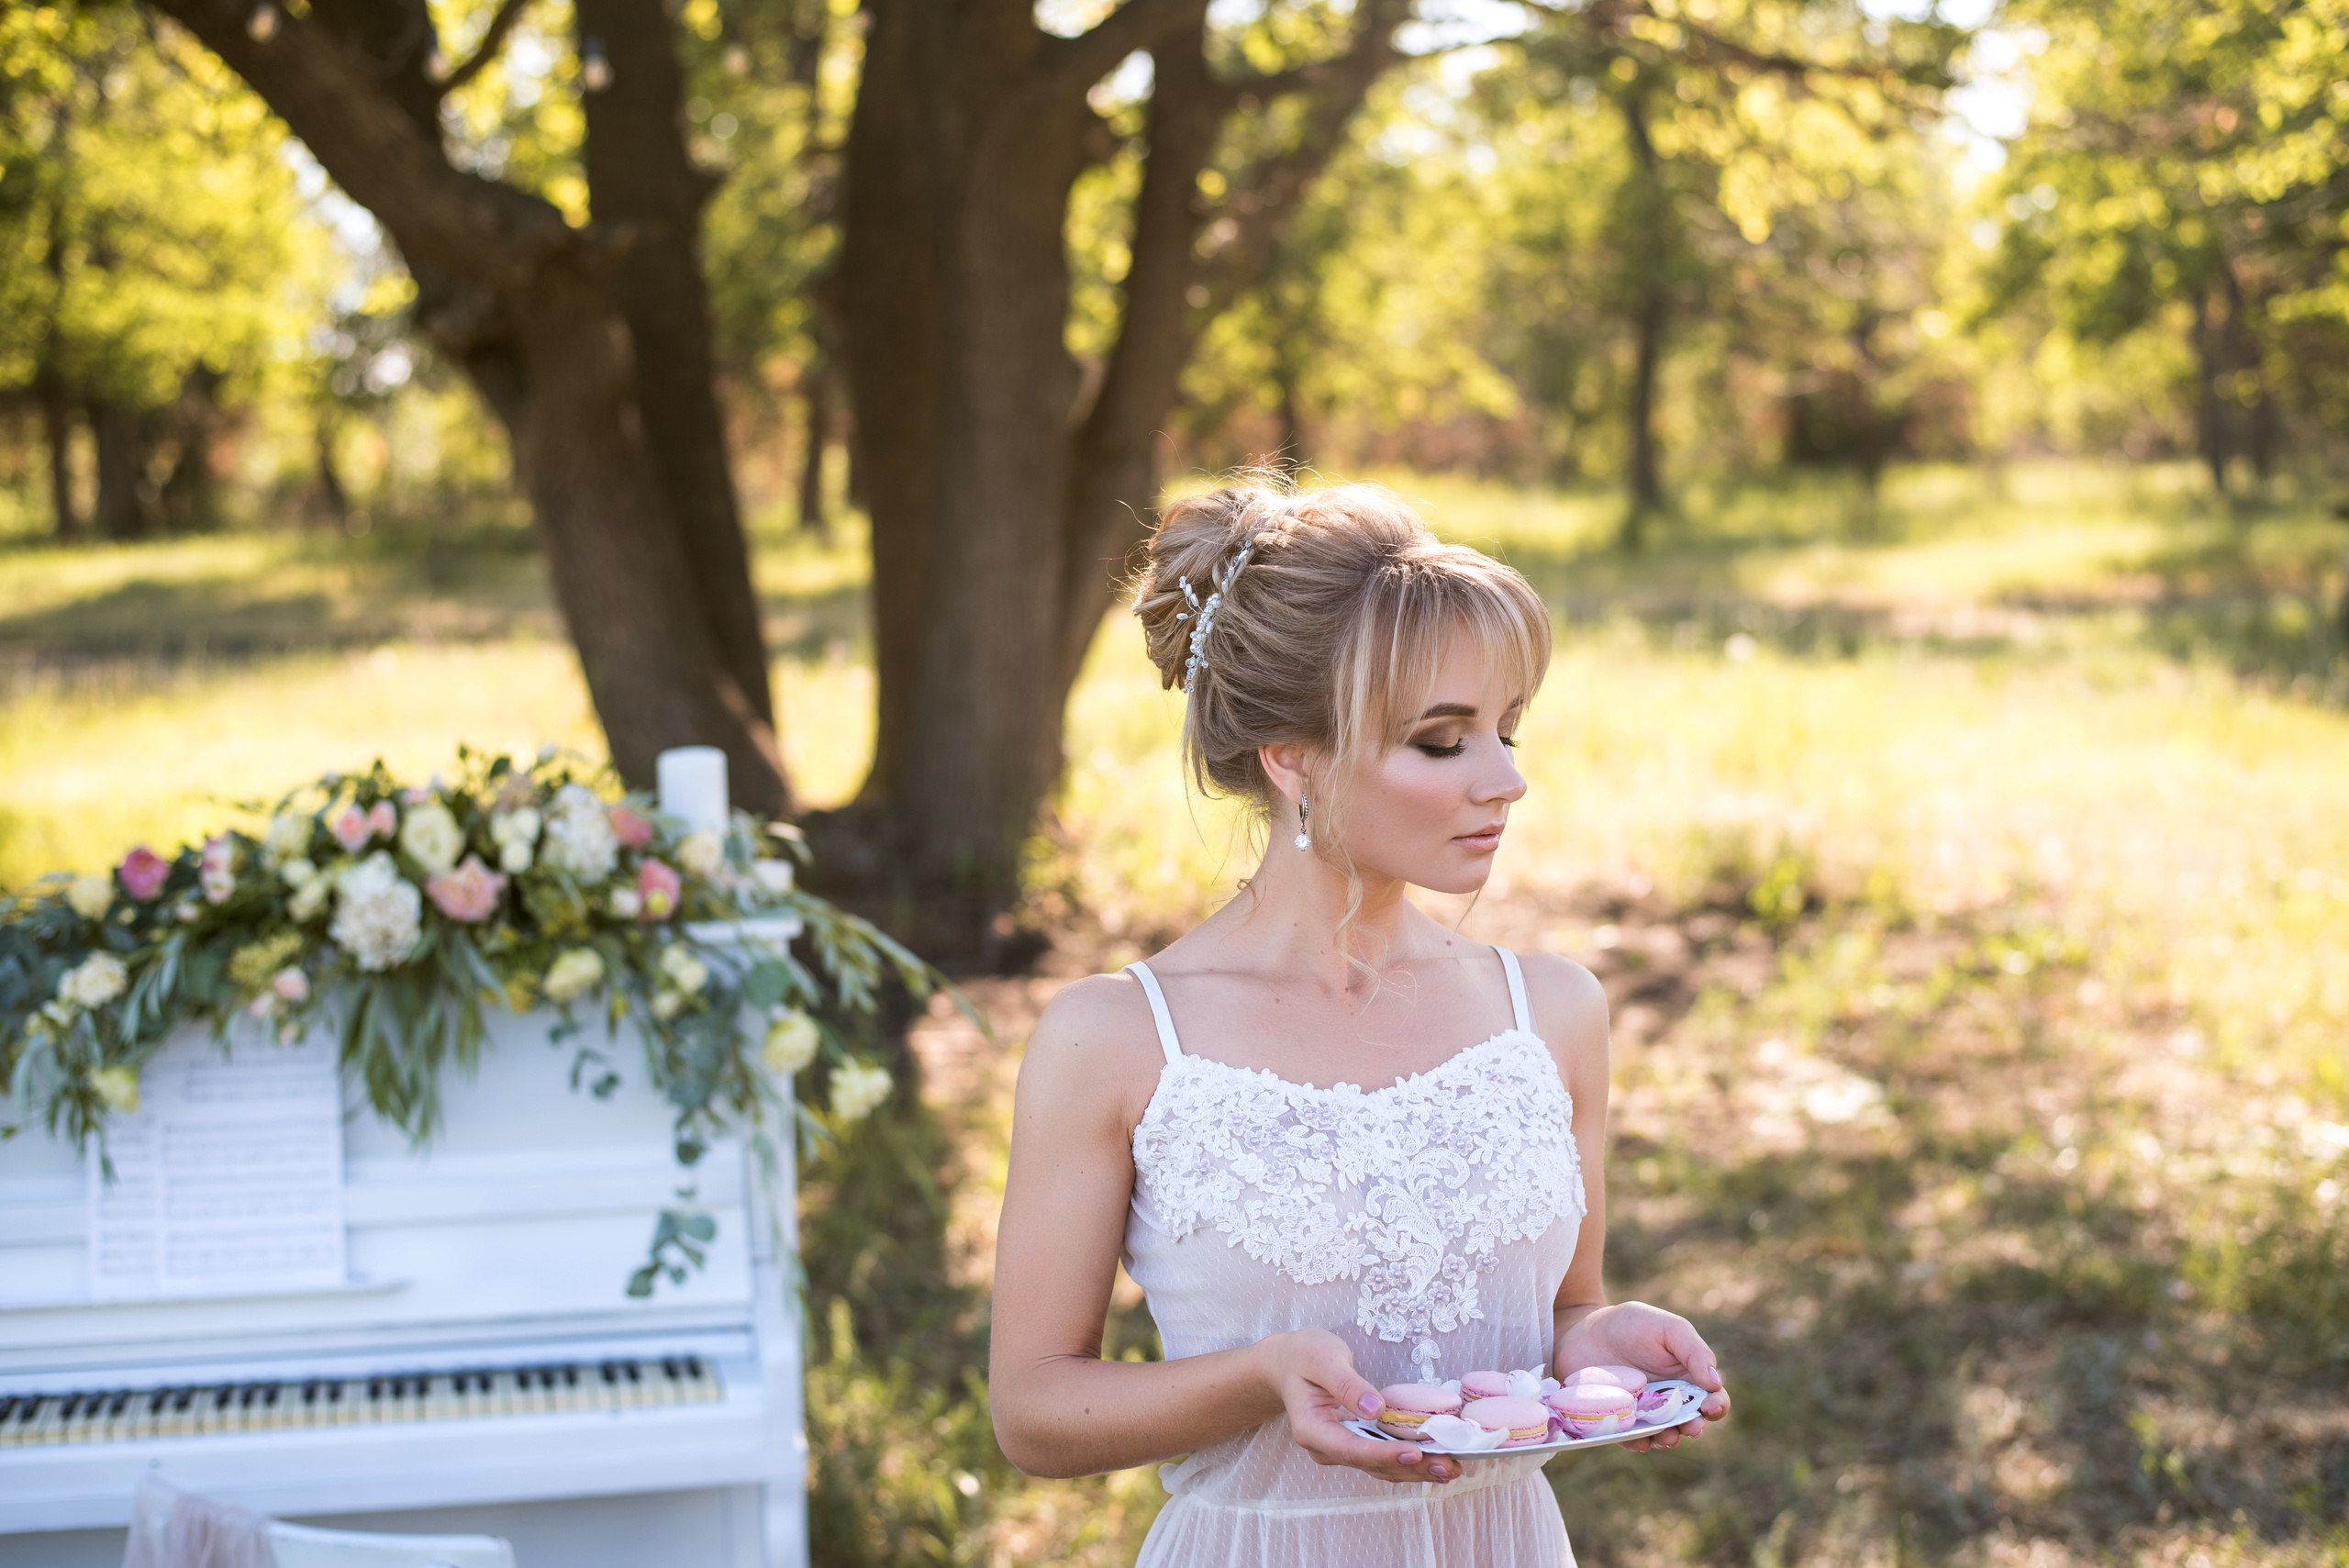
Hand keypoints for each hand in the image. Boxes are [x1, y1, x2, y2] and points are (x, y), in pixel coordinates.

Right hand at [1258, 1328, 1461, 1485]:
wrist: (1287, 1363)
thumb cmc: (1303, 1355)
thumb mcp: (1322, 1358)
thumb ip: (1346, 1384)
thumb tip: (1375, 1408)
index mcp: (1312, 1428)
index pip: (1351, 1448)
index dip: (1383, 1454)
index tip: (1415, 1453)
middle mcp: (1325, 1447)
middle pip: (1371, 1464)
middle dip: (1410, 1467)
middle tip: (1448, 1466)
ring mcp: (1340, 1448)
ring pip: (1380, 1466)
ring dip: (1415, 1470)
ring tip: (1450, 1468)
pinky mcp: (1354, 1443)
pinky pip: (1382, 1457)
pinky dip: (1409, 1461)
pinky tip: (1434, 1461)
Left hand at [1554, 1301, 1730, 1453]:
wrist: (1584, 1331)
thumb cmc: (1631, 1325)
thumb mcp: (1668, 1328)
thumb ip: (1694, 1351)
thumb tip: (1715, 1382)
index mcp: (1687, 1378)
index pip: (1712, 1399)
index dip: (1717, 1406)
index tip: (1710, 1406)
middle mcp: (1670, 1401)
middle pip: (1690, 1422)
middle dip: (1693, 1427)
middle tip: (1690, 1426)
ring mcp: (1645, 1414)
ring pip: (1663, 1435)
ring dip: (1667, 1439)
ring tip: (1666, 1435)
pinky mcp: (1619, 1422)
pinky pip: (1631, 1439)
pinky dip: (1637, 1442)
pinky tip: (1639, 1439)